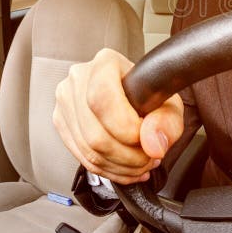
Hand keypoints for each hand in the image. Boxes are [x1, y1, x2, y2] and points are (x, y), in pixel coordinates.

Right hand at [53, 48, 183, 183]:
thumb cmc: (150, 93)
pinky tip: (126, 168)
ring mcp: (66, 102)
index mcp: (105, 63)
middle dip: (127, 155)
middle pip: (94, 132)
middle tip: (149, 158)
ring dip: (120, 166)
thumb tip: (152, 145)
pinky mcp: (62, 123)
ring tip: (141, 164)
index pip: (103, 98)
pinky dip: (108, 169)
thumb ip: (166, 121)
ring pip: (87, 149)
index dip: (123, 126)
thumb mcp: (169, 102)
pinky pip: (82, 157)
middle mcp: (79, 79)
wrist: (136, 93)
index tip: (143, 138)